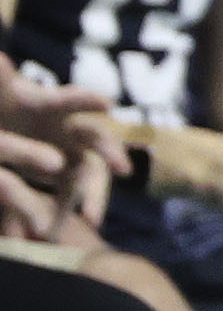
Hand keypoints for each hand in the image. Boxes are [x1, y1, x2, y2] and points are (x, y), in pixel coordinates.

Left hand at [0, 71, 123, 232]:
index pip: (71, 100)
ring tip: (91, 218)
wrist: (8, 131)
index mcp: (48, 106)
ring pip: (88, 177)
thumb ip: (2, 77)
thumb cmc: (5, 107)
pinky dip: (64, 214)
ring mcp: (65, 157)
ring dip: (92, 195)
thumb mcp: (3, 92)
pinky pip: (66, 198)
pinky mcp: (58, 181)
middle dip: (111, 153)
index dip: (87, 100)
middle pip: (96, 141)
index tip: (106, 103)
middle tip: (123, 169)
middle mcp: (66, 131)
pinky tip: (62, 233)